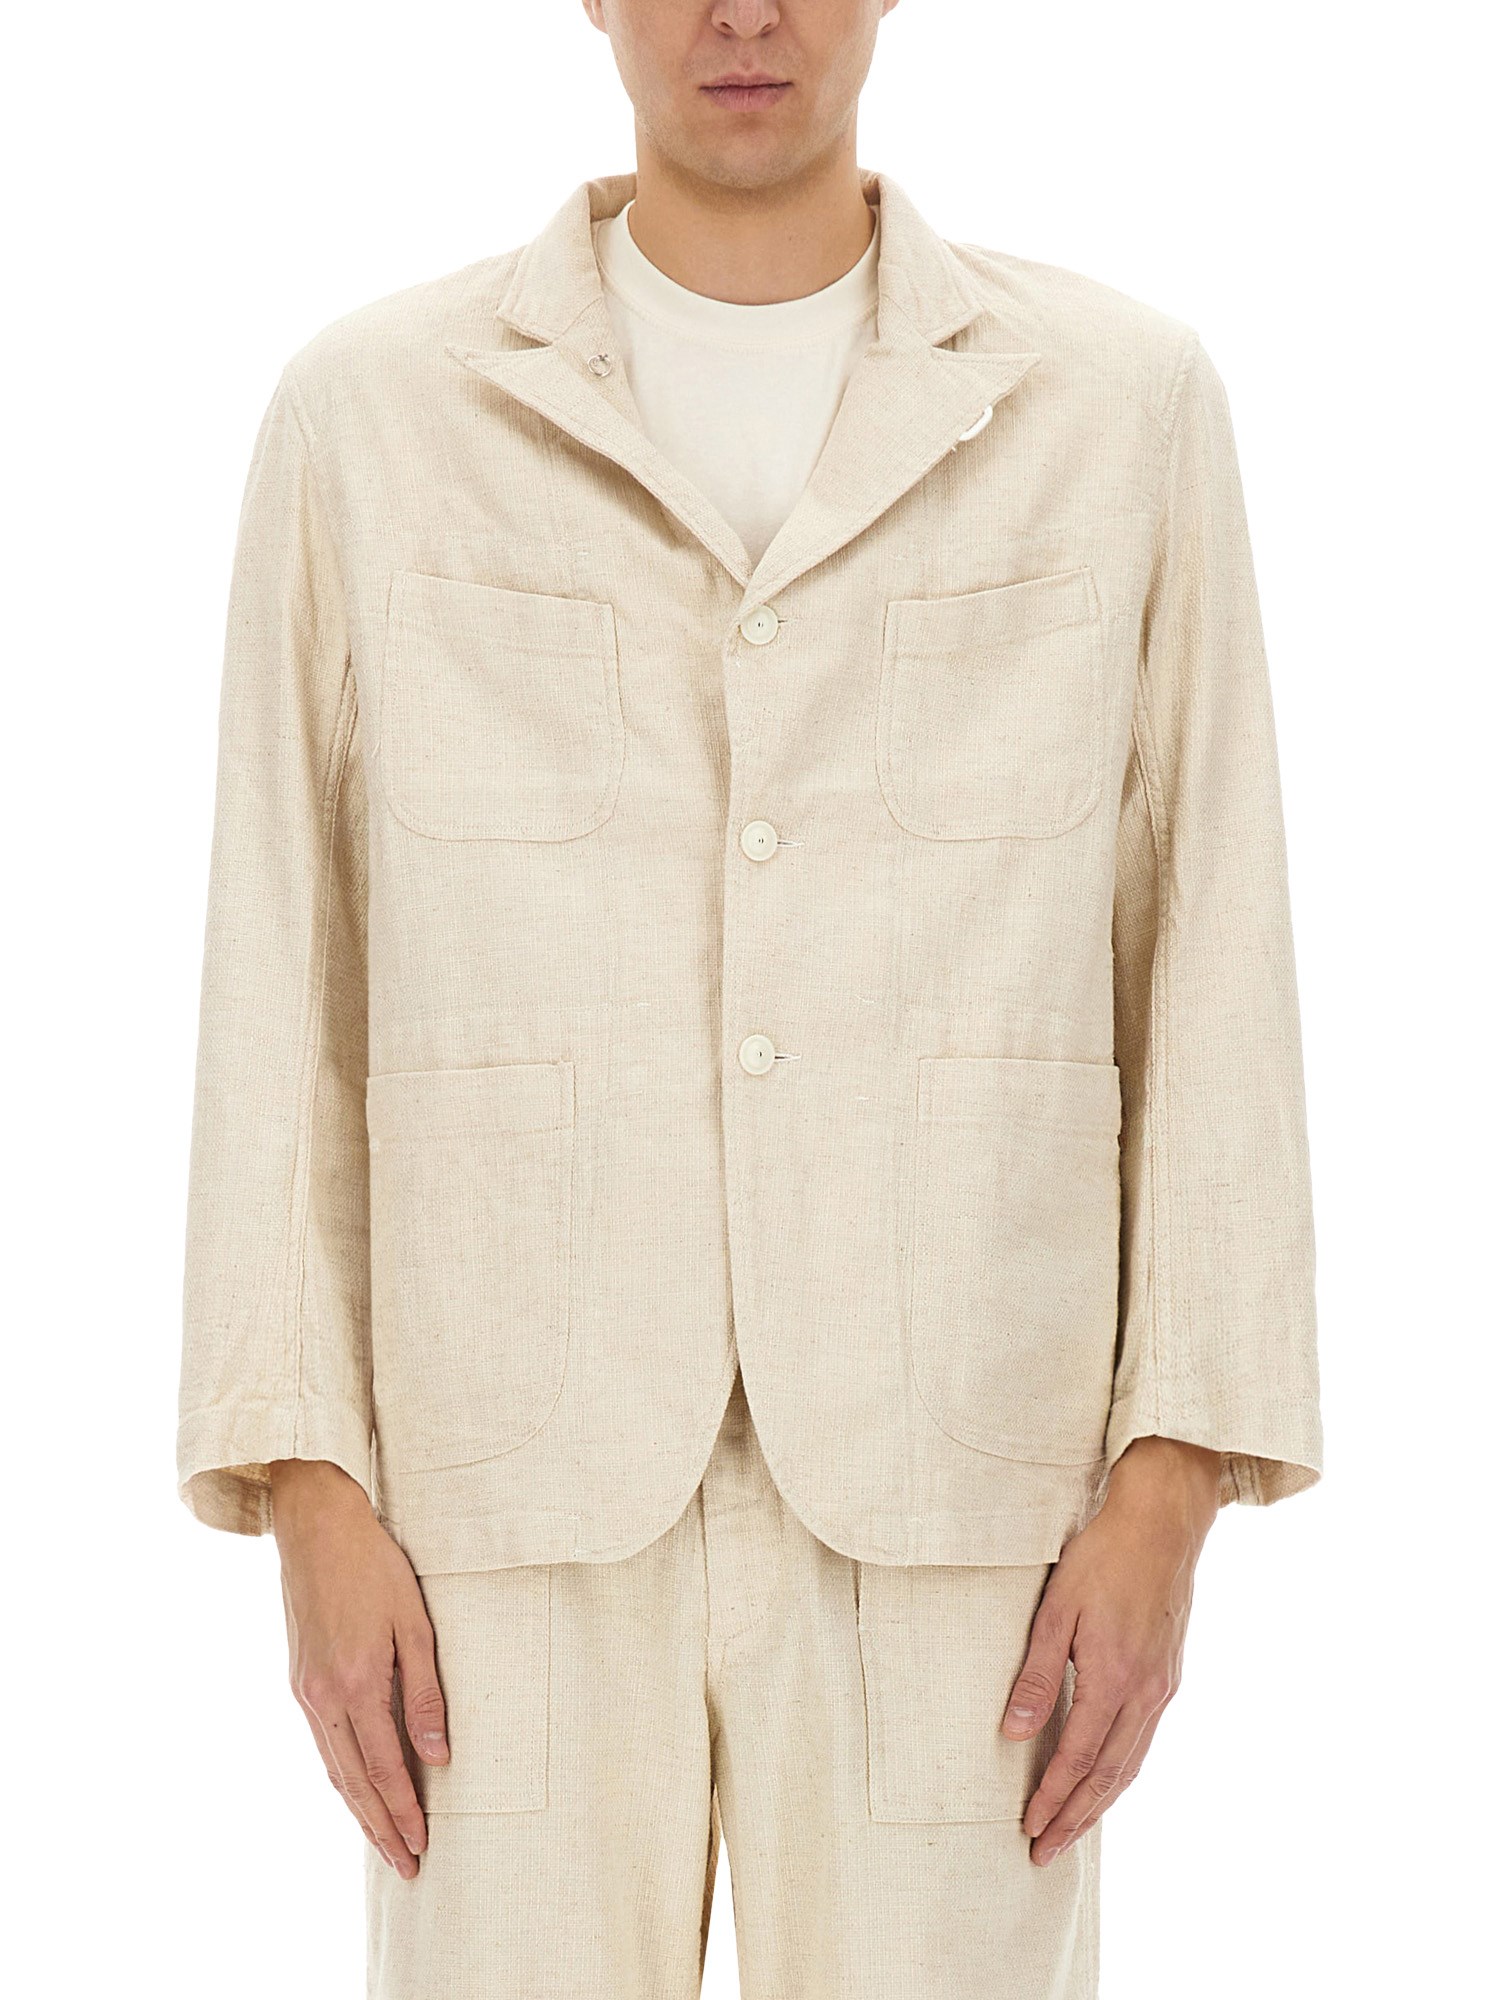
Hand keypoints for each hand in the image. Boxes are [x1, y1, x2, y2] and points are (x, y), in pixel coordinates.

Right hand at [269, 1458, 448, 1877]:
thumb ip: (424, 1692)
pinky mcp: (299, 1679)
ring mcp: (305, 1691)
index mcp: (355, 1683)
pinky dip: (342, 1776)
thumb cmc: (373, 1564)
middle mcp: (323, 1697)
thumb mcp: (413, 1622)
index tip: (421, 1846)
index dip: (404, 1811)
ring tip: (384, 1841)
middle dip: (381, 1827)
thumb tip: (439, 1754)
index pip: (386, 1767)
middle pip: (355, 1782)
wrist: (315, 1525)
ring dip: (359, 1809)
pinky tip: (357, 1788)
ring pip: (334, 1769)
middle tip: (406, 1866)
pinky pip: (322, 1744)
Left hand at [1001, 1435, 1221, 1864]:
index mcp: (1114, 1679)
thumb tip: (1012, 1734)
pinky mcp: (1168, 1674)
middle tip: (1047, 1851)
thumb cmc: (1104, 1557)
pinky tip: (1106, 1777)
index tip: (1030, 1830)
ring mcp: (1162, 1686)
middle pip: (1108, 1775)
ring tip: (1073, 1827)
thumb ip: (1036, 1675)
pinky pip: (1143, 1739)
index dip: (1053, 1798)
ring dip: (1100, 1801)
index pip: (1078, 1759)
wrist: (1162, 1522)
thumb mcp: (1057, 1610)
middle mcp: (1145, 1693)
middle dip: (1076, 1818)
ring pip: (1131, 1762)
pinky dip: (1121, 1770)